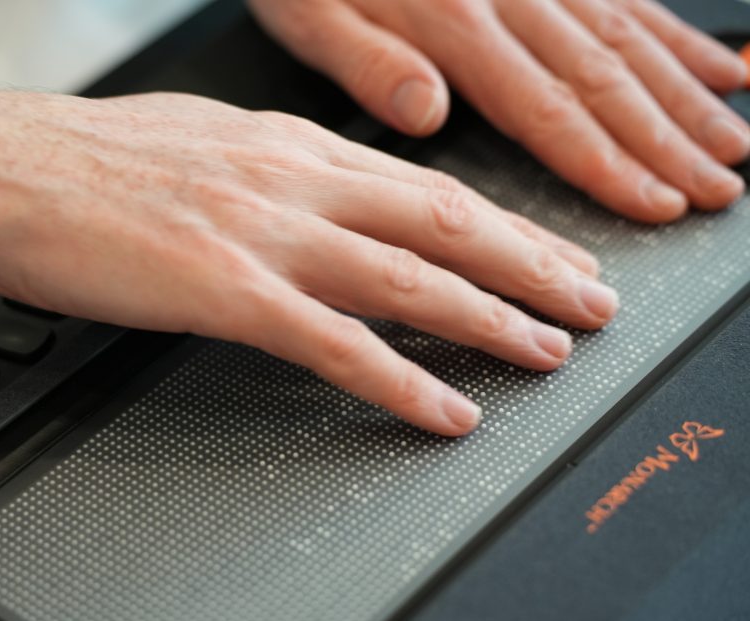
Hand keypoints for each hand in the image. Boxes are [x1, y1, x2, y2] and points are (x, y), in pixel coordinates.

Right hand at [0, 83, 616, 435]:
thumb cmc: (72, 162)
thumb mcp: (190, 143)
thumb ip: (260, 173)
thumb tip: (303, 197)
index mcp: (281, 142)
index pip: (418, 182)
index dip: (495, 221)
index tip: (541, 251)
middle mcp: (289, 177)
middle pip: (442, 222)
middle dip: (529, 265)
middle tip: (588, 300)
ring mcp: (263, 232)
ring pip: (410, 279)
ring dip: (491, 319)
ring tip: (548, 352)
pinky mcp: (225, 290)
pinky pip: (338, 345)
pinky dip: (403, 381)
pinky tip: (445, 407)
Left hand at [249, 0, 749, 221]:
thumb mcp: (309, 17)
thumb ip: (370, 67)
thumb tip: (429, 114)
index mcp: (452, 25)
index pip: (546, 111)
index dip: (607, 164)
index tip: (655, 204)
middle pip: (605, 80)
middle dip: (668, 141)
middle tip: (718, 189)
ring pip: (629, 38)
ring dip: (687, 94)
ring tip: (733, 140)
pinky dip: (675, 34)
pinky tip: (713, 60)